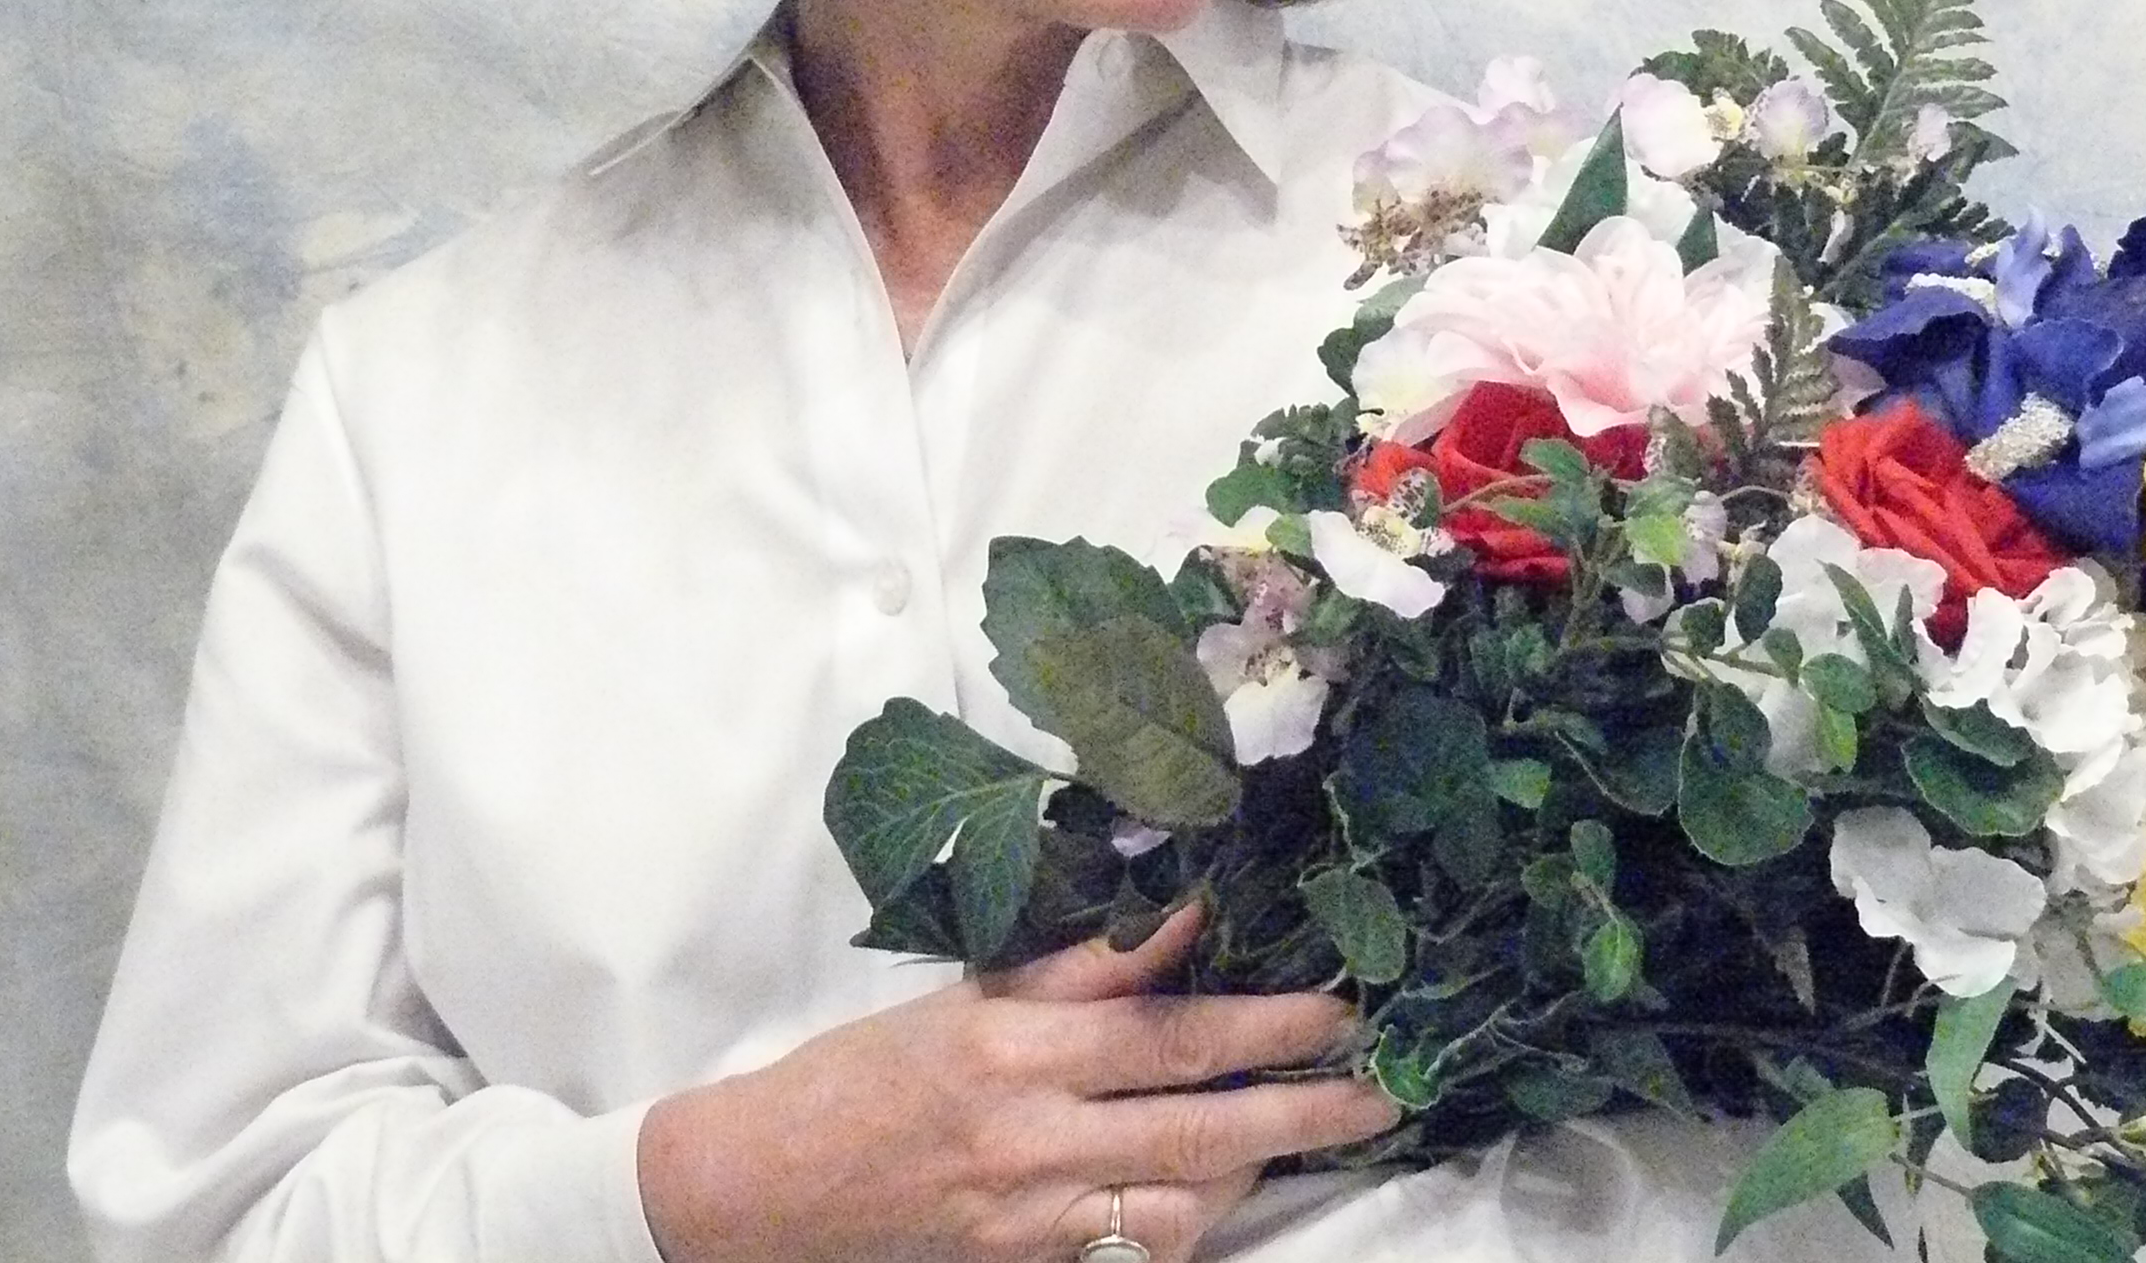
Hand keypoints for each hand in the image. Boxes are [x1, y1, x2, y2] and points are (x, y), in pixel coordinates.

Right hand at [636, 901, 1395, 1262]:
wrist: (766, 1189)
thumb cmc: (866, 1074)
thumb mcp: (967, 1000)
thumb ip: (1078, 968)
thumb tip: (1183, 916)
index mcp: (1012, 1047)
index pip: (1166, 1028)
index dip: (1261, 1018)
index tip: (1337, 1001)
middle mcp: (1030, 1134)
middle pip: (1197, 1120)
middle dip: (1301, 1102)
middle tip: (1379, 1086)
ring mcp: (1032, 1217)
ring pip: (1181, 1201)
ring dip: (1252, 1166)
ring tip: (1300, 1130)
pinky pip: (1135, 1248)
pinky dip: (1185, 1219)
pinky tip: (1214, 1190)